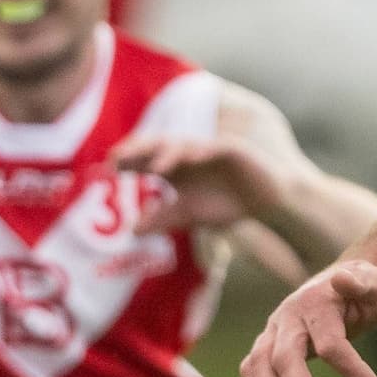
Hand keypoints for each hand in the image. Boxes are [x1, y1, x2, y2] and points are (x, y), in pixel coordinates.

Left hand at [107, 130, 286, 241]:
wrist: (266, 202)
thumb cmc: (227, 204)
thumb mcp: (190, 215)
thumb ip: (164, 219)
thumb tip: (132, 231)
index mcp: (175, 167)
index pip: (146, 159)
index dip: (128, 160)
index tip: (109, 167)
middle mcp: (187, 155)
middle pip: (158, 146)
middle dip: (139, 150)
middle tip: (119, 157)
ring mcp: (208, 149)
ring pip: (183, 145)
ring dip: (167, 152)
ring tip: (153, 166)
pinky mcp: (230, 149)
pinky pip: (213, 147)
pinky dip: (201, 151)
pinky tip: (190, 158)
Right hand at [241, 260, 376, 376]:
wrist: (344, 282)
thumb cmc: (367, 290)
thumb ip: (364, 282)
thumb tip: (341, 277)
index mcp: (317, 303)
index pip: (330, 342)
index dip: (351, 368)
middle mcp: (289, 316)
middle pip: (285, 356)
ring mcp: (274, 329)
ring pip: (259, 362)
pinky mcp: (268, 343)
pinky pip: (252, 367)